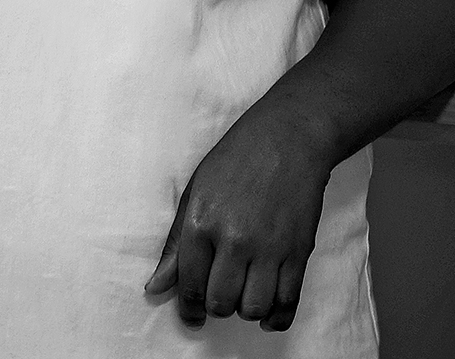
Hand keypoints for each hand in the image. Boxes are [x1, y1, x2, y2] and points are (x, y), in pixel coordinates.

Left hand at [144, 107, 332, 332]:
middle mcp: (234, 239)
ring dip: (244, 309)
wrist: (287, 138)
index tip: (192, 316)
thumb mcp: (195, 190)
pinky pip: (286, 303)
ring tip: (242, 293)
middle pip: (220, 302)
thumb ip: (175, 243)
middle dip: (215, 306)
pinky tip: (267, 311)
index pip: (190, 284)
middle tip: (218, 295)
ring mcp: (269, 248)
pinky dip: (275, 316)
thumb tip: (156, 286)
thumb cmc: (235, 159)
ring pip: (252, 308)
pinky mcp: (298, 252)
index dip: (188, 308)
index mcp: (201, 221)